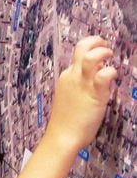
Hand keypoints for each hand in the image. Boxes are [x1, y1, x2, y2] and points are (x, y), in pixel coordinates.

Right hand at [47, 36, 115, 152]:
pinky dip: (111, 71)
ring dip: (103, 51)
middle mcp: (73, 76)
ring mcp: (82, 84)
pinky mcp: (94, 94)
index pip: (77, 56)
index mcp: (66, 77)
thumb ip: (79, 86)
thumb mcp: (69, 98)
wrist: (62, 136)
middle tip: (105, 44)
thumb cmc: (66, 121)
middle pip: (80, 48)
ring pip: (90, 56)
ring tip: (110, 55)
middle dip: (95, 41)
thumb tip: (94, 79)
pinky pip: (103, 75)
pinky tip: (114, 74)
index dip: (90, 51)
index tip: (100, 54)